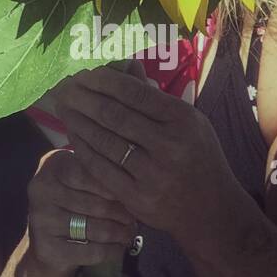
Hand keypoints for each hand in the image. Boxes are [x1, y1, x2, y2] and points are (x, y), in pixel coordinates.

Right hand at [26, 148, 137, 274]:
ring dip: (120, 234)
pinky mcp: (47, 247)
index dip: (114, 187)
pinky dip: (111, 251)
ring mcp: (41, 219)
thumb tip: (133, 186)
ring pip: (97, 229)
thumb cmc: (71, 199)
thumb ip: (99, 173)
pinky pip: (92, 251)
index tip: (131, 195)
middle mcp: (41, 190)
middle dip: (122, 214)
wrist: (46, 238)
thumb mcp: (80, 178)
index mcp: (51, 166)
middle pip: (97, 204)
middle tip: (135, 219)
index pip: (90, 174)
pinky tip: (118, 248)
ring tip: (129, 232)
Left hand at [47, 65, 238, 252]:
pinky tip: (73, 134)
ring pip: (103, 141)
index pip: (135, 93)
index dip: (104, 81)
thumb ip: (155, 96)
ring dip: (78, 121)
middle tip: (64, 87)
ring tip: (63, 107)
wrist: (212, 211)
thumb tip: (125, 65)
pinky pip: (100, 168)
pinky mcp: (137, 198)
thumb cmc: (197, 156)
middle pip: (114, 115)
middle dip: (83, 98)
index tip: (84, 72)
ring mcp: (152, 175)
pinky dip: (82, 148)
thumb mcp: (188, 121)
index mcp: (183, 120)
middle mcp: (169, 146)